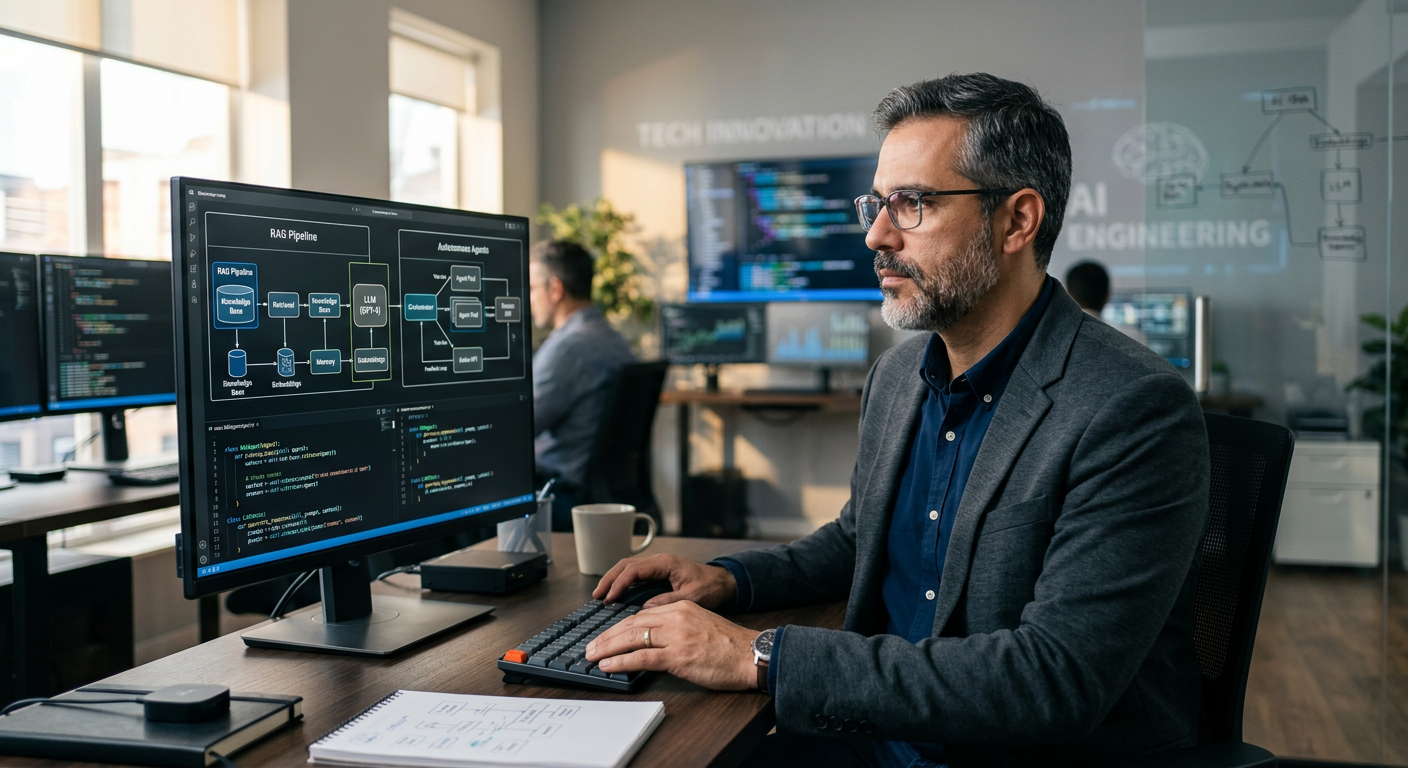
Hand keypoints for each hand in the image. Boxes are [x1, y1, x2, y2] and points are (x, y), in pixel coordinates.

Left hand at [584, 601, 759, 689]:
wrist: (752, 654)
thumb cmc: (730, 646)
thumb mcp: (700, 626)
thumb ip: (677, 628)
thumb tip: (654, 642)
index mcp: (681, 608)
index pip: (641, 614)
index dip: (620, 626)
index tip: (607, 636)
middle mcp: (676, 617)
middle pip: (631, 623)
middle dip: (607, 636)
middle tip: (590, 646)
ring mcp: (676, 636)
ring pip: (632, 637)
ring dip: (607, 648)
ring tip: (592, 656)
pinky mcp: (678, 656)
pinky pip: (641, 658)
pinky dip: (620, 662)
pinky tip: (608, 666)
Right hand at [592, 553, 736, 609]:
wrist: (723, 582)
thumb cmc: (710, 587)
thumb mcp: (692, 597)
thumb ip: (669, 600)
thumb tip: (645, 608)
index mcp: (665, 563)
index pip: (634, 570)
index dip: (619, 583)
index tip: (609, 598)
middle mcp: (658, 561)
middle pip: (625, 565)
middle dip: (609, 579)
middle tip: (596, 596)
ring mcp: (657, 565)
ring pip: (627, 568)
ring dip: (613, 579)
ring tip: (600, 595)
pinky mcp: (657, 572)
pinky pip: (634, 574)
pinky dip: (622, 582)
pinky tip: (615, 594)